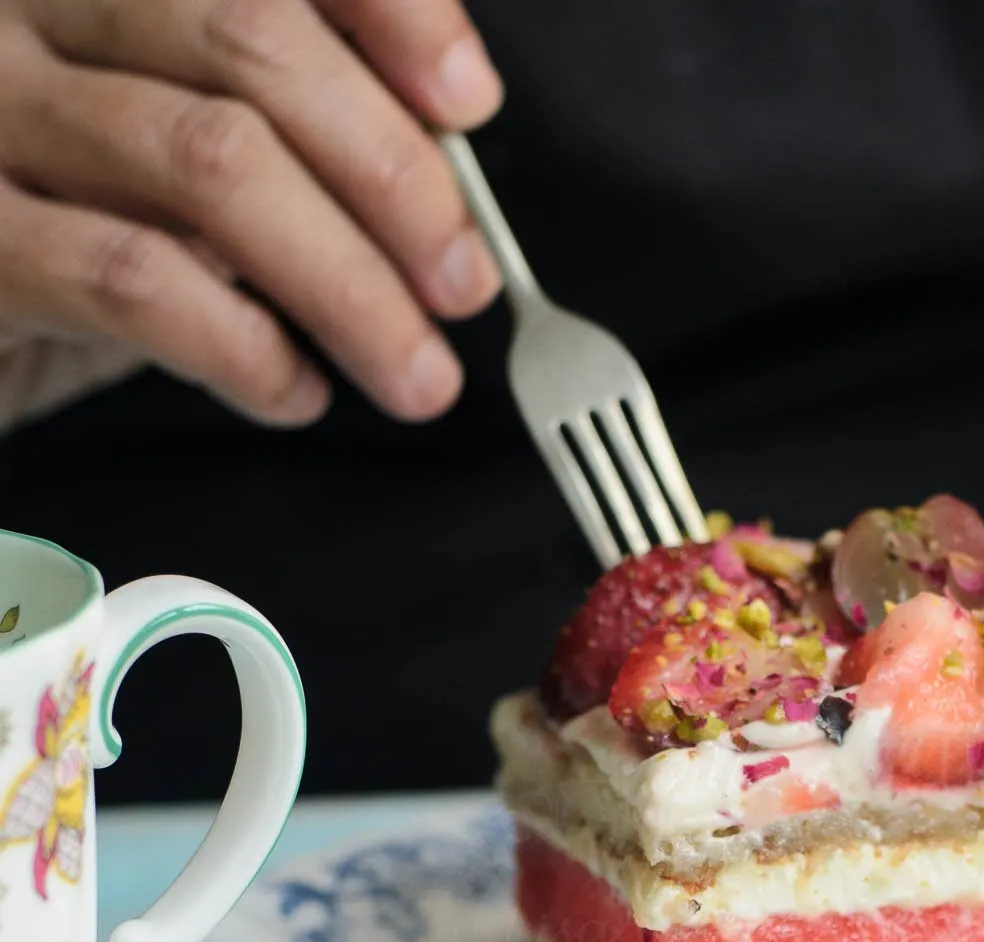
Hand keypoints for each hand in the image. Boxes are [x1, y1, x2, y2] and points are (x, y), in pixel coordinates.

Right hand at [0, 0, 503, 428]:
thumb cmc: (59, 237)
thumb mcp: (171, 171)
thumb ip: (275, 146)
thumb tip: (428, 193)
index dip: (389, 10)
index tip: (466, 99)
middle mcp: (32, 10)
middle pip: (248, 43)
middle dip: (390, 172)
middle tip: (459, 277)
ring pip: (210, 163)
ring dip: (346, 283)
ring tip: (409, 363)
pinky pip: (137, 280)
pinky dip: (244, 348)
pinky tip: (291, 388)